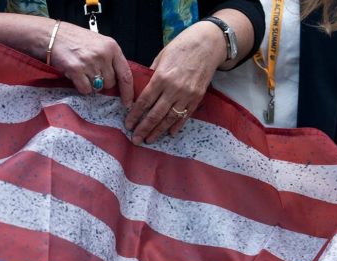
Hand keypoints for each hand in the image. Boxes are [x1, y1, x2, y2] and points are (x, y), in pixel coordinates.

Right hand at [48, 22, 133, 106]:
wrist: (53, 35)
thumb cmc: (76, 39)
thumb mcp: (99, 43)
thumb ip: (110, 59)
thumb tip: (118, 81)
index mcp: (112, 47)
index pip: (126, 74)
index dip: (128, 91)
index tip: (128, 103)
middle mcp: (103, 54)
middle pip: (110, 83)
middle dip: (102, 83)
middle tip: (91, 73)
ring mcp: (90, 62)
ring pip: (98, 88)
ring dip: (91, 84)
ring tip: (83, 71)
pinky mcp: (76, 70)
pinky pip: (85, 89)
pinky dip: (81, 87)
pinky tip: (76, 76)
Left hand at [124, 21, 225, 144]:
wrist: (208, 43)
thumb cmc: (182, 47)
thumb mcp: (162, 56)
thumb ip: (152, 74)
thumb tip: (142, 88)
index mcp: (161, 77)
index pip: (144, 101)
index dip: (135, 115)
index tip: (128, 125)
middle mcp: (173, 88)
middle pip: (155, 114)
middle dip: (144, 128)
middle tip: (136, 139)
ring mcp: (187, 94)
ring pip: (169, 118)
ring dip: (158, 131)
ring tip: (149, 139)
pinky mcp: (197, 97)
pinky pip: (185, 115)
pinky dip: (177, 125)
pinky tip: (169, 133)